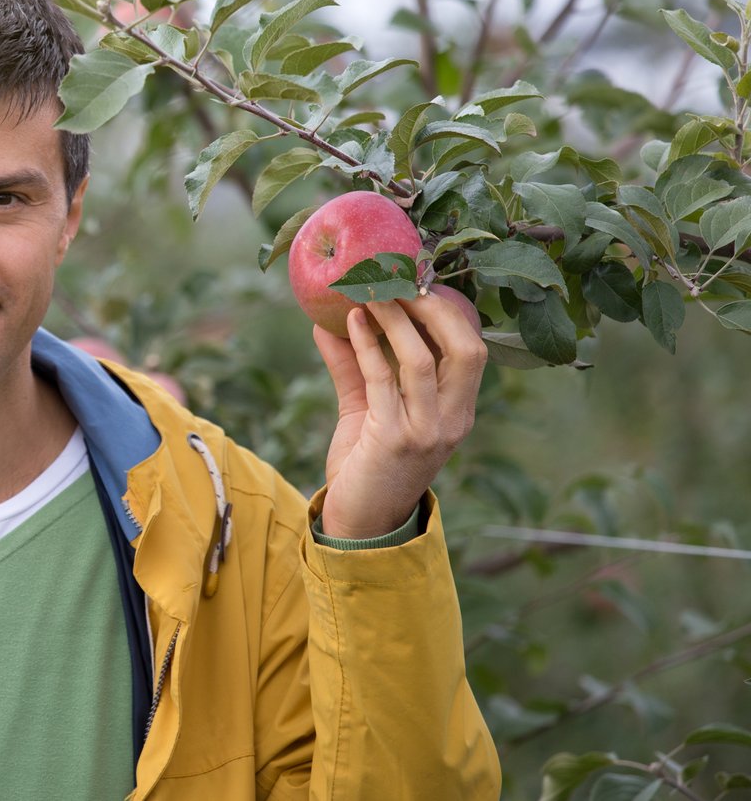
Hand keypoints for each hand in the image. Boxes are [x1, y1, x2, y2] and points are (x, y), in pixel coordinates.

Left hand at [312, 292, 487, 539]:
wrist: (359, 523)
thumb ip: (354, 366)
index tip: (418, 280)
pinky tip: (351, 322)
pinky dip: (366, 344)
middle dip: (435, 309)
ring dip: (394, 319)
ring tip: (368, 291)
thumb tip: (331, 320)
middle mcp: (452, 420)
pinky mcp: (392, 439)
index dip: (450, 311)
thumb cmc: (366, 464)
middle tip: (399, 281)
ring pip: (421, 360)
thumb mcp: (365, 408)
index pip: (473, 350)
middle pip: (466, 349)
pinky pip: (381, 379)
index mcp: (458, 411)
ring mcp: (426, 431)